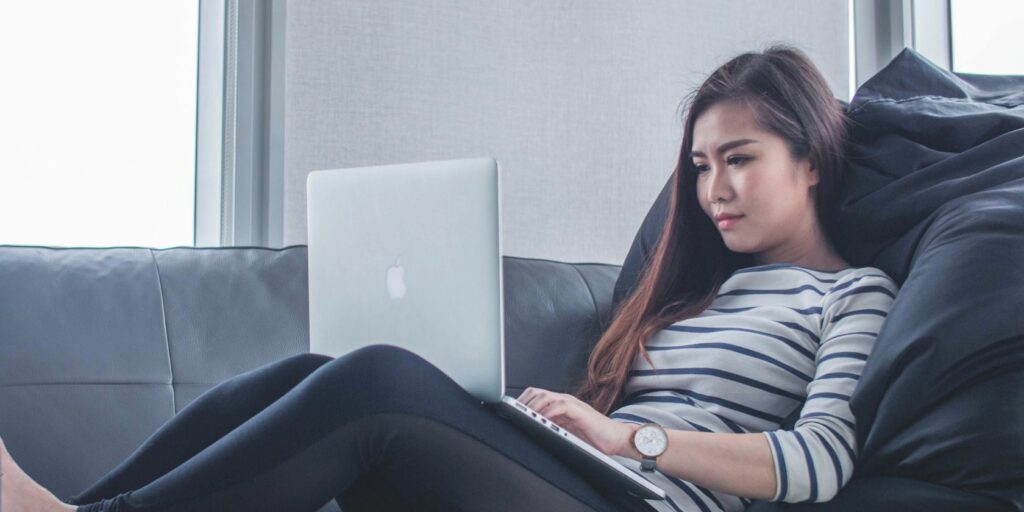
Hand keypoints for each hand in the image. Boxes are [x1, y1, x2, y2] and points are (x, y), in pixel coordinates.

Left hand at [517, 387, 636, 456]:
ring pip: (545, 396)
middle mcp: (564, 401)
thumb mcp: (567, 432)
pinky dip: (548, 411)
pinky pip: (560, 405)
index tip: (508, 412)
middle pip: (536, 392)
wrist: (616, 439)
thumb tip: (532, 432)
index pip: (535, 396)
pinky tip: (541, 419)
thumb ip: (552, 427)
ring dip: (532, 406)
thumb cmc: (594, 438)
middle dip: (522, 402)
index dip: (521, 402)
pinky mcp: (580, 411)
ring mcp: (572, 404)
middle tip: (512, 414)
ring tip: (522, 416)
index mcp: (559, 405)